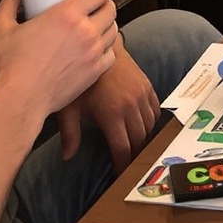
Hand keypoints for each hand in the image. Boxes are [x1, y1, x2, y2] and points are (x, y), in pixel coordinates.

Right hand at [0, 0, 117, 141]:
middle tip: (96, 2)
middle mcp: (86, 31)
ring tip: (97, 23)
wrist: (22, 99)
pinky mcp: (96, 71)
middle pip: (110, 8)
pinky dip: (107, 47)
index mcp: (67, 15)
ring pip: (114, 29)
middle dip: (105, 1)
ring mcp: (94, 52)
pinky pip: (112, 53)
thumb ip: (8, 8)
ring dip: (108, 23)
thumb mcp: (3, 29)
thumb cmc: (13, 67)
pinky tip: (98, 47)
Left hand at [67, 41, 161, 167]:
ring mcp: (141, 95)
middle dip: (134, 156)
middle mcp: (131, 106)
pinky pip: (155, 111)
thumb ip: (70, 134)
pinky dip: (151, 123)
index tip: (119, 175)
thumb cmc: (81, 78)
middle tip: (128, 167)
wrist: (99, 47)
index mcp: (111, 114)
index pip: (122, 148)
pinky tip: (143, 128)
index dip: (122, 165)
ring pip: (149, 127)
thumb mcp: (70, 106)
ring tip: (135, 149)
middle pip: (139, 140)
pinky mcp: (147, 86)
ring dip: (143, 139)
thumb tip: (67, 157)